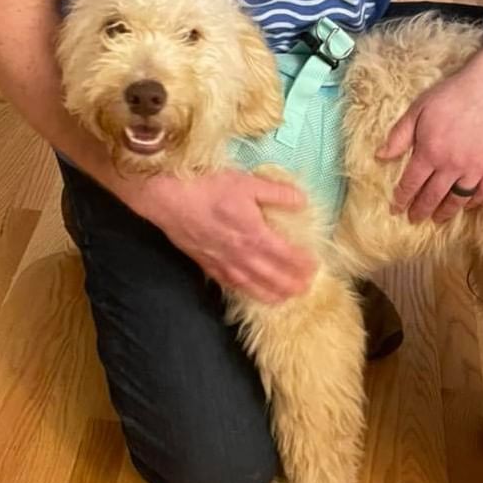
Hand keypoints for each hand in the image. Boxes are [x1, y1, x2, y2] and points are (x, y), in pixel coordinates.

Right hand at [131, 170, 315, 302]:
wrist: (168, 198)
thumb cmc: (207, 186)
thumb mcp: (247, 182)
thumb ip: (276, 193)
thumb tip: (302, 200)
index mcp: (254, 233)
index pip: (285, 255)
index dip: (301, 264)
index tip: (314, 267)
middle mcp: (240, 254)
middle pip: (271, 275)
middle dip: (289, 284)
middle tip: (304, 290)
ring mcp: (222, 262)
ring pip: (251, 284)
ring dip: (269, 294)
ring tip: (283, 300)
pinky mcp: (205, 263)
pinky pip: (228, 283)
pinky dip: (242, 290)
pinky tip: (248, 292)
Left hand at [377, 54, 482, 223]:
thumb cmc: (454, 93)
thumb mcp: (419, 108)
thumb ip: (399, 135)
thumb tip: (380, 156)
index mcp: (429, 152)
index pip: (411, 183)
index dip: (402, 198)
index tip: (395, 209)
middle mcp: (451, 165)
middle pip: (433, 196)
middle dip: (421, 210)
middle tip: (414, 219)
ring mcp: (476, 168)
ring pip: (458, 198)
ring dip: (446, 211)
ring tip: (438, 219)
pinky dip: (474, 201)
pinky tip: (467, 205)